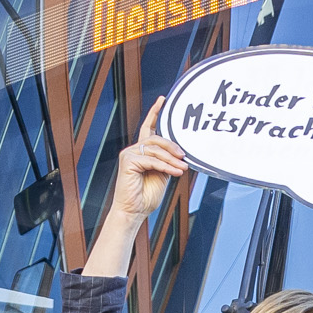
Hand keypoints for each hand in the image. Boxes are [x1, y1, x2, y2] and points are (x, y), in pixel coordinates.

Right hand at [85, 102, 190, 277]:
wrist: (134, 212)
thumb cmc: (146, 196)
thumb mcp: (162, 175)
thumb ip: (168, 161)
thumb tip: (180, 153)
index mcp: (141, 151)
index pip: (148, 128)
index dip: (155, 112)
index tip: (163, 100)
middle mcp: (133, 150)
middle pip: (156, 138)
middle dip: (172, 146)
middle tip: (184, 156)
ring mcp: (129, 154)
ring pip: (155, 149)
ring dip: (172, 159)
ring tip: (182, 168)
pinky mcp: (128, 161)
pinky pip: (151, 160)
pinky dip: (165, 166)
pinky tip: (175, 172)